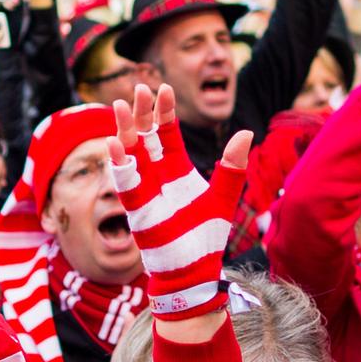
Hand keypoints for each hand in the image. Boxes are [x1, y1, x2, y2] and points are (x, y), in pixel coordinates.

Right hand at [107, 83, 249, 324]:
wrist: (195, 273)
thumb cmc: (205, 238)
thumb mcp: (222, 197)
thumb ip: (231, 167)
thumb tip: (246, 133)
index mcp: (175, 171)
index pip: (166, 134)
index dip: (164, 113)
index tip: (164, 88)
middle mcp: (156, 179)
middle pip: (144, 139)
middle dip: (140, 115)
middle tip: (138, 89)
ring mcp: (144, 194)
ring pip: (130, 156)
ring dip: (123, 132)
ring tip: (118, 107)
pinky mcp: (138, 212)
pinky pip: (126, 185)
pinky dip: (119, 166)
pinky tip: (115, 145)